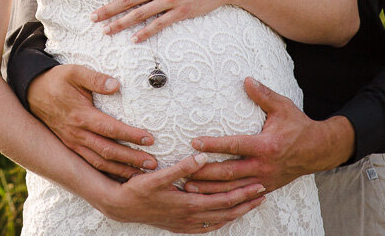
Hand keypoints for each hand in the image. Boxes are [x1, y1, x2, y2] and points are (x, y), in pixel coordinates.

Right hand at [26, 63, 156, 178]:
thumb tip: (116, 84)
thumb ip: (95, 78)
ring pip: (100, 162)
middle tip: (153, 164)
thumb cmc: (56, 80)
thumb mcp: (74, 72)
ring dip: (121, 170)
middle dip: (131, 159)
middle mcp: (77, 133)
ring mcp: (73, 143)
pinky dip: (107, 173)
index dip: (131, 135)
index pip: (110, 129)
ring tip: (142, 174)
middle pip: (108, 151)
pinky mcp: (71, 147)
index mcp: (80, 115)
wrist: (32, 92)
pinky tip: (120, 175)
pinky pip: (91, 164)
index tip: (150, 138)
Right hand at [96, 153, 265, 232]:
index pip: (225, 200)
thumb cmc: (137, 189)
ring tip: (249, 204)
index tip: (260, 185)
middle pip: (227, 212)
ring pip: (219, 220)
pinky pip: (207, 227)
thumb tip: (202, 157)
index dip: (244, 194)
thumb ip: (182, 167)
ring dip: (236, 212)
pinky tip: (223, 217)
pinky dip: (220, 221)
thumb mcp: (158, 176)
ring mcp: (186, 224)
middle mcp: (192, 217)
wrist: (121, 207)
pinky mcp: (180, 226)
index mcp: (190, 204)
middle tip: (263, 193)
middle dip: (246, 203)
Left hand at [183, 78, 355, 194]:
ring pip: (233, 188)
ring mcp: (265, 179)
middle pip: (229, 172)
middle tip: (183, 170)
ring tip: (188, 186)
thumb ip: (263, 95)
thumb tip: (246, 79)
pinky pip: (242, 195)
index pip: (235, 145)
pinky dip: (225, 197)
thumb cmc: (298, 126)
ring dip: (210, 188)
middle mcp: (264, 166)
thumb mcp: (283, 107)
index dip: (214, 144)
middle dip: (206, 172)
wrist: (319, 151)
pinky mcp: (265, 187)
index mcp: (266, 146)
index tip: (194, 142)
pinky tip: (208, 197)